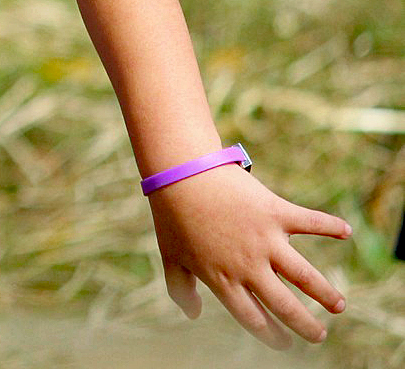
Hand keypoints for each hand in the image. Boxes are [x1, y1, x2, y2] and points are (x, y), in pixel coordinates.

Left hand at [148, 163, 349, 347]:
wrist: (179, 173)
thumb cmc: (173, 216)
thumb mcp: (170, 257)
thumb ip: (180, 288)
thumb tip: (193, 314)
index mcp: (222, 279)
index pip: (253, 318)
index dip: (271, 334)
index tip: (284, 343)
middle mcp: (247, 265)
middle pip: (284, 305)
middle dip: (305, 325)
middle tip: (318, 335)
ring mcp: (264, 239)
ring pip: (304, 275)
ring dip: (325, 293)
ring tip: (339, 306)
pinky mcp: (275, 212)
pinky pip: (309, 222)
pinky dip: (329, 226)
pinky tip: (346, 232)